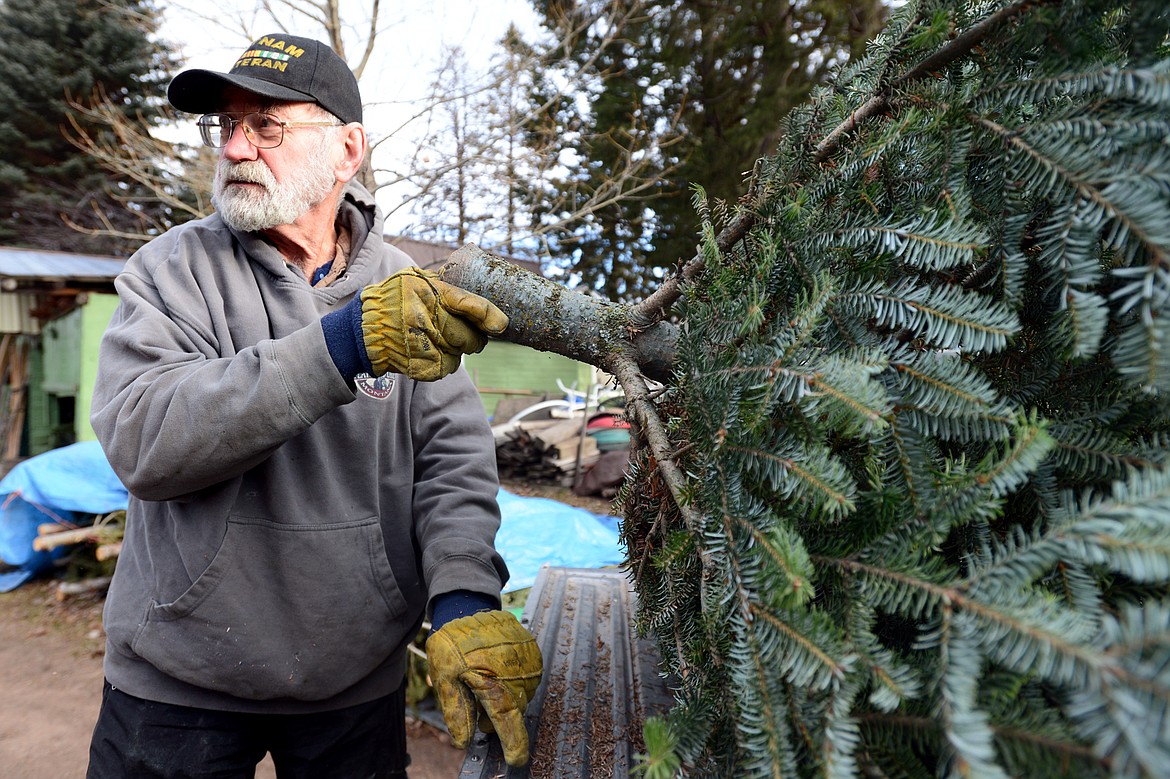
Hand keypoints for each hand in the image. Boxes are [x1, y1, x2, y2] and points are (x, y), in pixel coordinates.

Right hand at [360, 267, 507, 380]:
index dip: (488, 314)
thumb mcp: (414, 280)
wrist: (361, 330)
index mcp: (426, 290)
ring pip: (458, 354)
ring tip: (440, 341)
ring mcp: (419, 342)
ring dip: (456, 351)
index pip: (467, 302)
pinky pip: (445, 368)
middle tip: (471, 336)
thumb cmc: (392, 301)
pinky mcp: (416, 364)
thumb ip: (444, 285)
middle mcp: (423, 315)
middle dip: (473, 339)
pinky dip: (443, 363)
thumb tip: (483, 303)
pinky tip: (429, 353)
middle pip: (467, 336)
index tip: (501, 324)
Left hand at [425, 610, 542, 766]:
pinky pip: (526, 678)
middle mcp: (517, 673)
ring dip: (504, 694)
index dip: (514, 744)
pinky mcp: (533, 651)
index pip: (507, 721)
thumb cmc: (452, 645)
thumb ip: (457, 711)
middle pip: (512, 710)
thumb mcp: (444, 678)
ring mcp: (528, 660)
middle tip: (474, 693)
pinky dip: (511, 680)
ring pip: (520, 694)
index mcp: (492, 682)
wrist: (467, 607)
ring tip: (483, 674)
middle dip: (495, 712)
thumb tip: (464, 742)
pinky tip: (495, 666)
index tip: (517, 760)